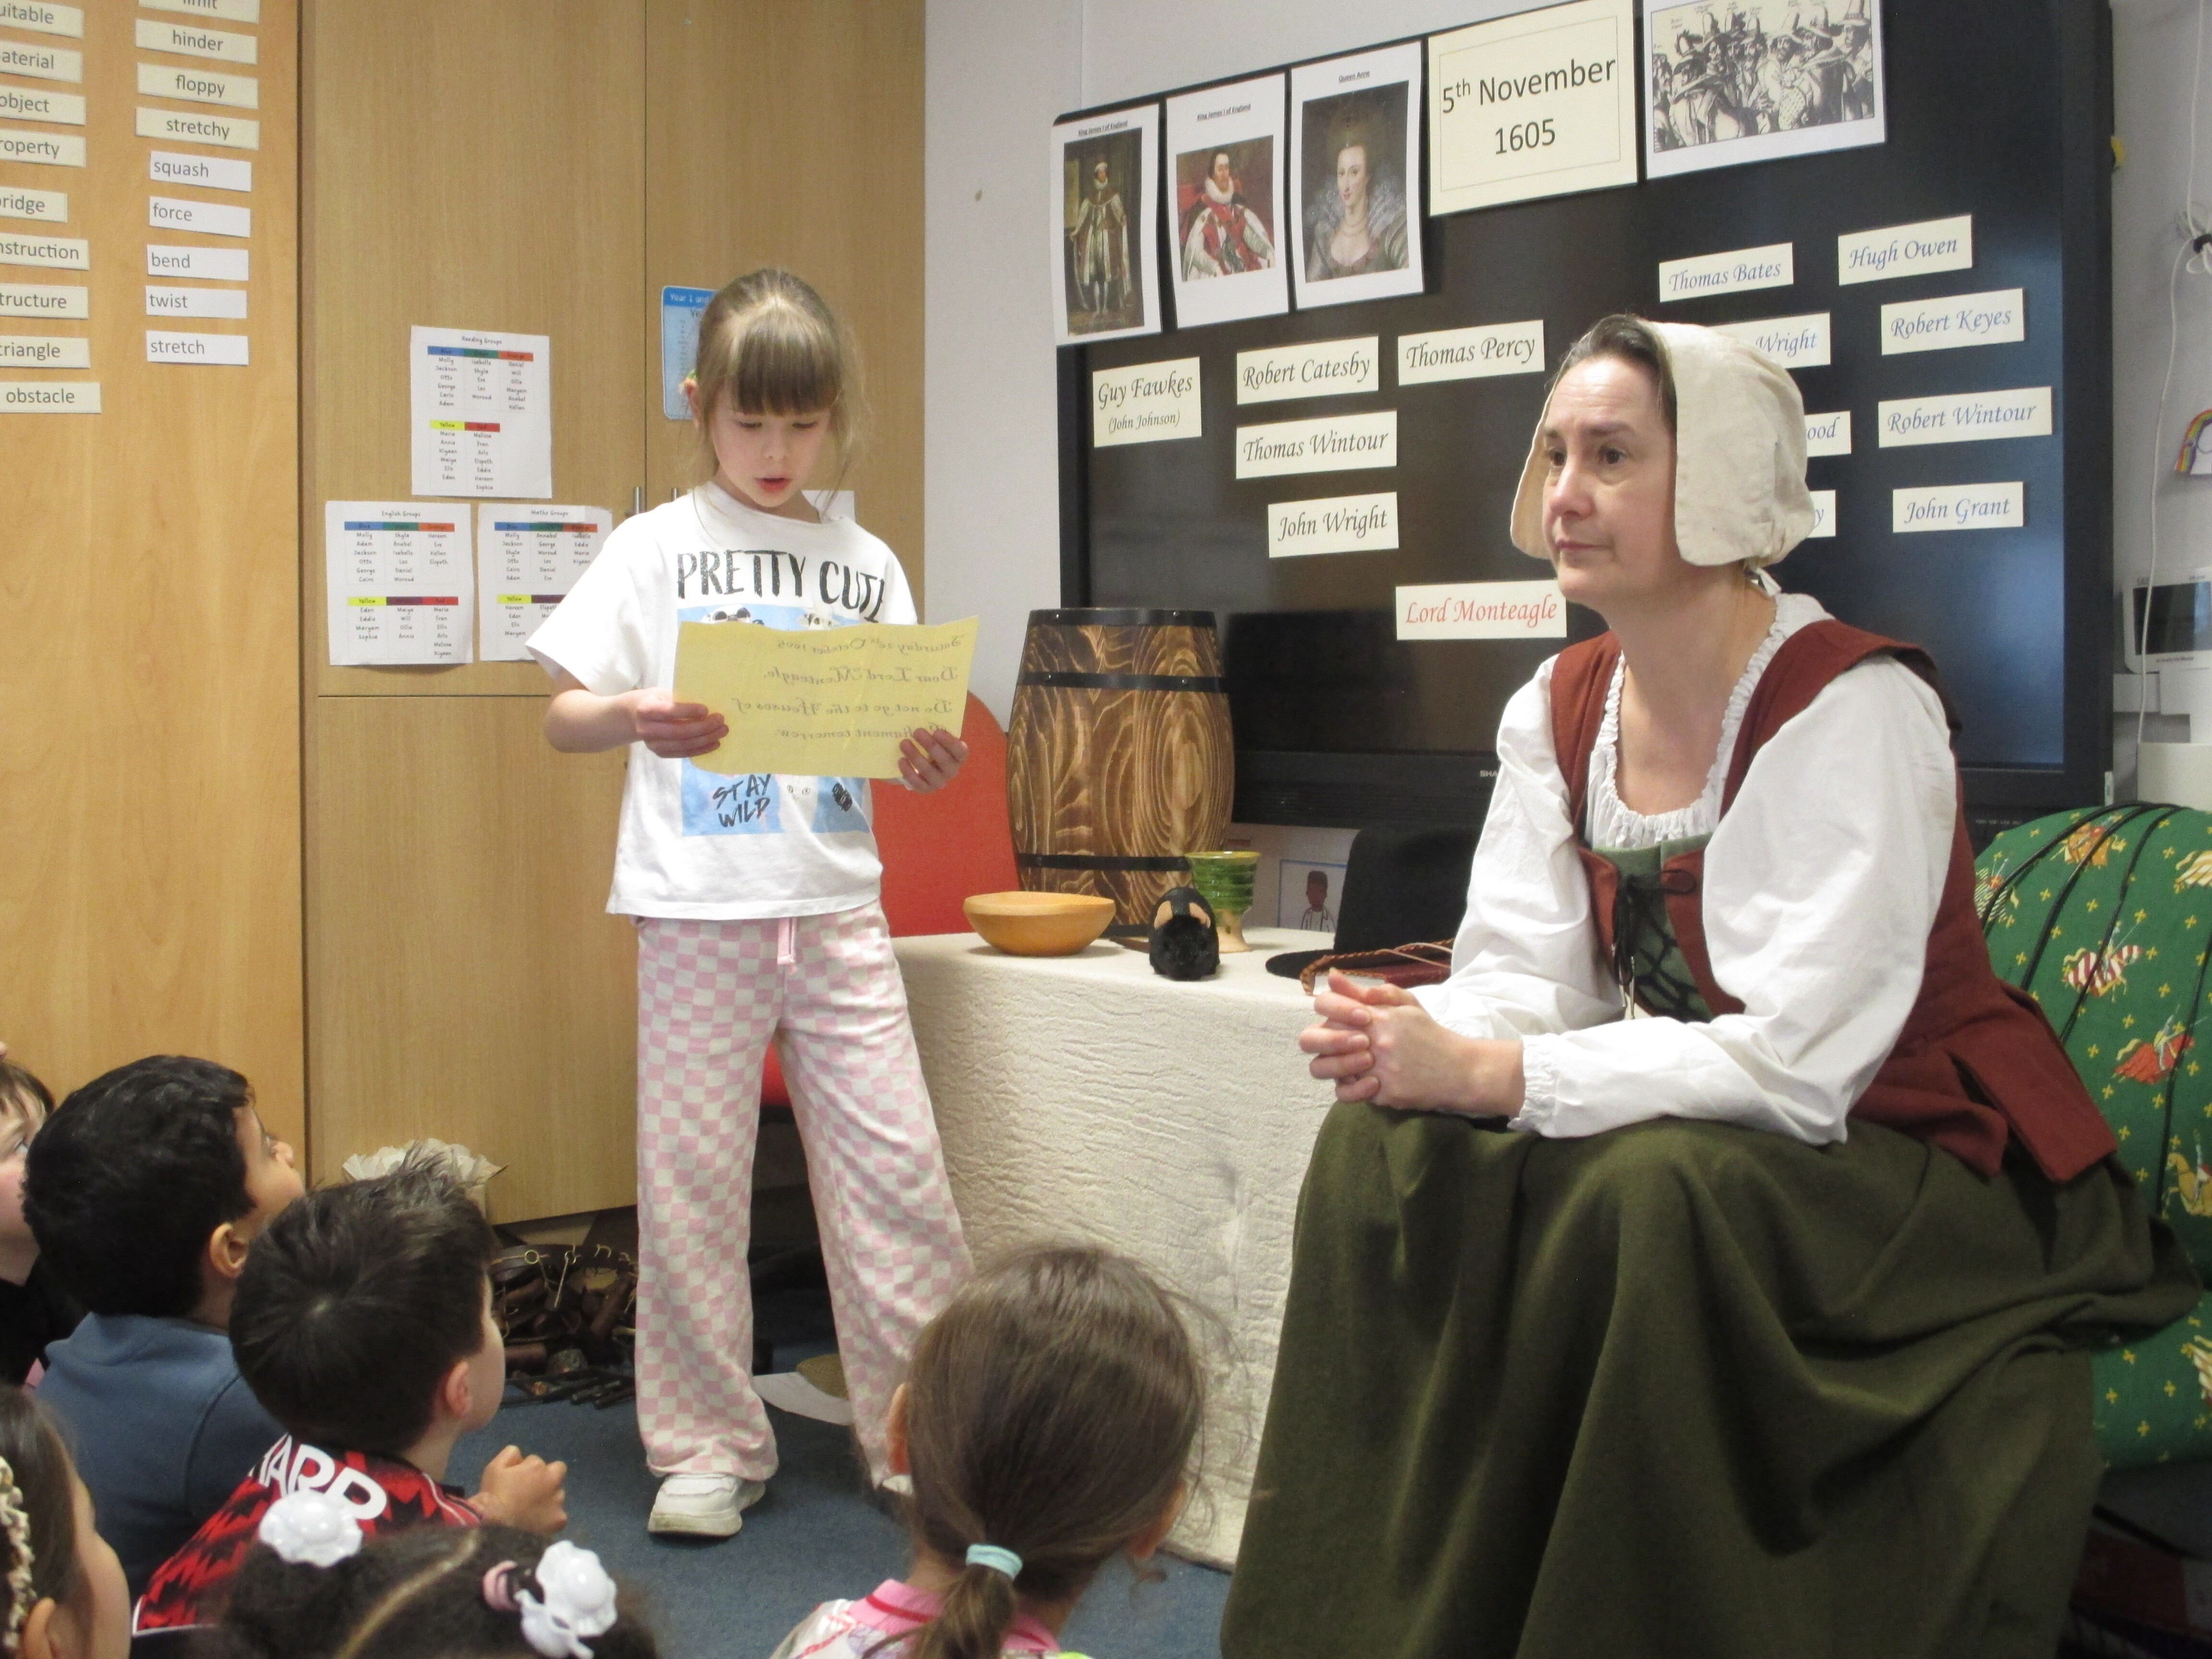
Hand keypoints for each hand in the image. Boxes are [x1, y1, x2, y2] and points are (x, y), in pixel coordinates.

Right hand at [474, 1445, 567, 1534]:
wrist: (496, 1527)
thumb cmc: (493, 1496)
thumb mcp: (494, 1467)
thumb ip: (510, 1454)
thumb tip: (521, 1456)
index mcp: (538, 1466)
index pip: (536, 1461)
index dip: (526, 1469)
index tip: (517, 1480)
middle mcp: (553, 1481)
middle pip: (557, 1472)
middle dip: (548, 1477)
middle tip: (532, 1491)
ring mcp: (558, 1502)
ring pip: (558, 1495)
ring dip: (549, 1498)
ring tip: (531, 1510)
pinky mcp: (559, 1520)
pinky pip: (559, 1517)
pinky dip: (550, 1519)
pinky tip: (537, 1524)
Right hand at [631, 690, 726, 759]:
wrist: (635, 717)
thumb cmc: (656, 701)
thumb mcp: (663, 694)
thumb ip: (679, 700)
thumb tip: (709, 705)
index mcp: (646, 710)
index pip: (668, 712)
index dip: (688, 711)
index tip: (706, 709)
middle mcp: (646, 729)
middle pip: (678, 731)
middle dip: (702, 727)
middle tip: (721, 721)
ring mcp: (652, 744)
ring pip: (682, 745)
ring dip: (705, 740)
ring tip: (722, 731)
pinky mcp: (659, 753)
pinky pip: (683, 753)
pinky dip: (701, 749)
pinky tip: (714, 743)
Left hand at [897, 726, 967, 792]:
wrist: (918, 764)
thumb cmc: (929, 746)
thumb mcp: (934, 738)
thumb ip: (935, 730)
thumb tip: (924, 712)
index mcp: (958, 757)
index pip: (960, 751)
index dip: (950, 742)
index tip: (937, 731)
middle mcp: (951, 771)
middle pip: (944, 760)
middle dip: (930, 745)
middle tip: (917, 732)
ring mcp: (939, 782)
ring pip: (928, 771)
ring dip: (916, 756)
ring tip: (904, 743)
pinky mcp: (925, 789)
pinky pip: (917, 783)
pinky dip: (908, 771)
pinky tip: (901, 760)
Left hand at [1298, 972, 1522, 1114]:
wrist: (1459, 1070)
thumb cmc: (1428, 1035)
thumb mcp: (1404, 1004)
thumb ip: (1368, 991)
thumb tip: (1333, 976)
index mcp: (1376, 1015)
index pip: (1327, 1004)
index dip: (1328, 1010)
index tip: (1350, 1019)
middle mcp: (1373, 1040)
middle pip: (1313, 1037)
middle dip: (1320, 1039)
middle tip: (1346, 1045)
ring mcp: (1377, 1067)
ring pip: (1324, 1068)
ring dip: (1333, 1065)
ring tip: (1356, 1064)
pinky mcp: (1383, 1092)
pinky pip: (1346, 1093)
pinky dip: (1351, 1089)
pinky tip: (1367, 1082)